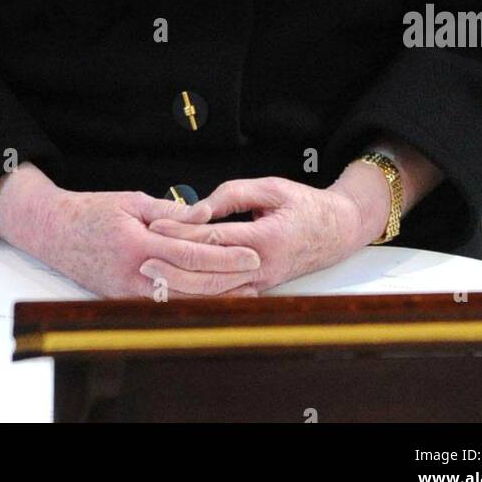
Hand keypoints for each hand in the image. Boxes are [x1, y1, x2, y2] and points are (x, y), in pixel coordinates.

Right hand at [0, 163, 263, 298]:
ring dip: (214, 297)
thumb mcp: (131, 200)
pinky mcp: (122, 299)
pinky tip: (211, 298)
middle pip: (191, 284)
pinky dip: (191, 301)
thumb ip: (169, 211)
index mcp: (137, 245)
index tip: (252, 254)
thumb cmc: (92, 210)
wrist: (52, 232)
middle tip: (258, 273)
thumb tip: (204, 215)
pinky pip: (163, 304)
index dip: (225, 258)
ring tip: (245, 291)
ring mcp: (126, 292)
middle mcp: (133, 275)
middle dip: (228, 280)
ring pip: (180, 300)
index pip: (191, 256)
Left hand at [143, 175, 366, 293]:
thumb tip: (197, 209)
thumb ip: (231, 196)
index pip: (214, 238)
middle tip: (142, 258)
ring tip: (152, 277)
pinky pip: (225, 295)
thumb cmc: (304, 205)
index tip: (156, 226)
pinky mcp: (260, 288)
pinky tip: (178, 289)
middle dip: (173, 267)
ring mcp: (262, 283)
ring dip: (182, 285)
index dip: (182, 233)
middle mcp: (263, 267)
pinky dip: (199, 294)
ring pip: (215, 292)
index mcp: (266, 239)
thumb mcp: (270, 187)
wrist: (339, 230)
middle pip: (209, 273)